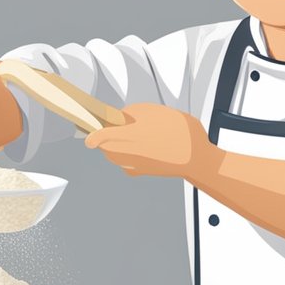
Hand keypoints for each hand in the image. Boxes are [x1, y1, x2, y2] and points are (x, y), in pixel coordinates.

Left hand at [84, 103, 217, 179]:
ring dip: (116, 144)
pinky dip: (128, 154)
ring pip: (113, 153)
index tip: (86, 122)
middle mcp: (126, 153)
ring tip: (134, 134)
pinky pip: (125, 162)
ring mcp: (132, 165)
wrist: (198, 158)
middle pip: (103, 144)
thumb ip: (133, 112)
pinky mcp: (140, 172)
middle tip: (117, 123)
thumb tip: (120, 118)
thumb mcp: (156, 112)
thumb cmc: (180, 132)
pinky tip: (142, 147)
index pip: (97, 136)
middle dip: (106, 134)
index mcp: (128, 136)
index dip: (90, 128)